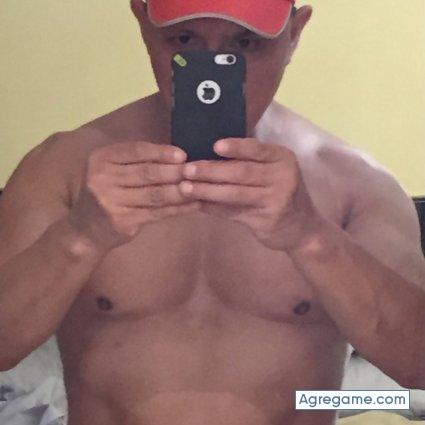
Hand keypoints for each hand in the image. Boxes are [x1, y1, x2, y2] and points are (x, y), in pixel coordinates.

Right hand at [68, 141, 199, 250]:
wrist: (85, 231)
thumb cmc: (105, 194)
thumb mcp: (111, 171)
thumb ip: (135, 162)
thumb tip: (177, 156)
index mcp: (101, 159)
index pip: (135, 151)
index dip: (160, 152)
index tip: (182, 154)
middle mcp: (103, 179)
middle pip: (147, 173)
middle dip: (175, 171)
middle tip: (196, 171)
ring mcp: (112, 202)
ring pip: (155, 194)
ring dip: (181, 191)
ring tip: (200, 187)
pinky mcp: (124, 222)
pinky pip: (157, 213)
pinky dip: (178, 209)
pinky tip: (193, 205)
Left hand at [180, 138, 321, 251]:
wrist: (303, 228)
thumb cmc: (281, 192)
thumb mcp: (274, 172)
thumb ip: (250, 163)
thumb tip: (208, 153)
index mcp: (282, 159)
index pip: (258, 149)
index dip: (237, 147)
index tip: (214, 145)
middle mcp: (282, 178)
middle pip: (242, 172)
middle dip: (212, 170)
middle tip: (187, 169)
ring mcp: (275, 201)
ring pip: (235, 194)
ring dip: (207, 190)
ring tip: (185, 188)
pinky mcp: (265, 221)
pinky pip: (233, 212)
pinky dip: (213, 208)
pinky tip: (197, 204)